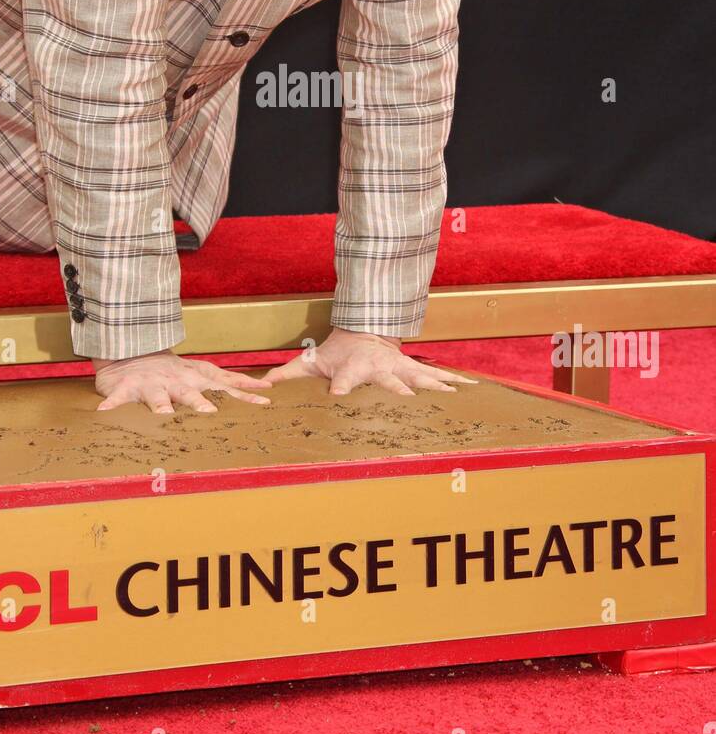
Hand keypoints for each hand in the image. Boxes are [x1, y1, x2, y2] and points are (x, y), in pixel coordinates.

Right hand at [91, 349, 272, 414]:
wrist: (134, 351)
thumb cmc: (173, 369)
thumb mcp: (204, 371)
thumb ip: (231, 380)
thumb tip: (267, 387)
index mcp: (195, 378)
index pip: (225, 386)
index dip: (244, 393)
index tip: (264, 402)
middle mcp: (176, 381)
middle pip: (191, 393)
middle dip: (201, 403)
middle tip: (212, 414)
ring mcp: (150, 384)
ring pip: (157, 396)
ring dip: (161, 405)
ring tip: (163, 416)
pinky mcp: (125, 388)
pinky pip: (117, 399)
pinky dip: (111, 405)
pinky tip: (104, 415)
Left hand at [259, 327, 478, 397]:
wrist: (364, 332)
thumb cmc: (336, 352)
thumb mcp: (309, 361)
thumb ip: (286, 374)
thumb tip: (261, 385)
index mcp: (351, 370)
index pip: (344, 379)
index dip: (339, 387)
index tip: (337, 396)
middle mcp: (378, 369)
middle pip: (389, 382)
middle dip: (398, 391)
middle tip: (408, 402)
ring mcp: (399, 368)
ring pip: (418, 378)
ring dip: (435, 387)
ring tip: (452, 396)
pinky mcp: (413, 370)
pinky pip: (436, 377)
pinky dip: (455, 382)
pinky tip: (472, 388)